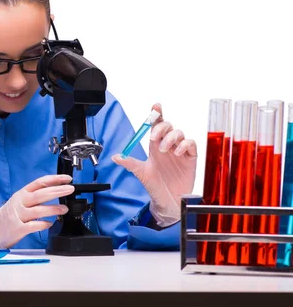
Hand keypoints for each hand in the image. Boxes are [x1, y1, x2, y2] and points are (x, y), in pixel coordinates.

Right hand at [0, 174, 74, 247]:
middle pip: (40, 194)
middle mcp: (20, 203)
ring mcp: (18, 216)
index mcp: (22, 194)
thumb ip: (36, 197)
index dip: (54, 180)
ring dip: (52, 209)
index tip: (67, 179)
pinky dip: (42, 224)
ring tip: (64, 209)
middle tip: (70, 190)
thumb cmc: (10, 214)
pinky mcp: (17, 229)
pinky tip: (49, 224)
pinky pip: (32, 226)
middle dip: (56, 191)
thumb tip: (57, 192)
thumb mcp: (20, 200)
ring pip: (37, 210)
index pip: (40, 183)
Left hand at [111, 103, 196, 226]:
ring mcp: (179, 151)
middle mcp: (167, 146)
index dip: (156, 114)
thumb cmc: (155, 185)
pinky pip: (191, 144)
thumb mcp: (140, 173)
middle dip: (161, 128)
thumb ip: (129, 163)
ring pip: (179, 133)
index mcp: (155, 145)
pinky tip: (177, 152)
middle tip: (154, 138)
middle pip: (168, 126)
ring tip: (164, 150)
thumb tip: (115, 156)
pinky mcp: (190, 158)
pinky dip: (184, 144)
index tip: (155, 106)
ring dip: (170, 138)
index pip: (156, 125)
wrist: (167, 200)